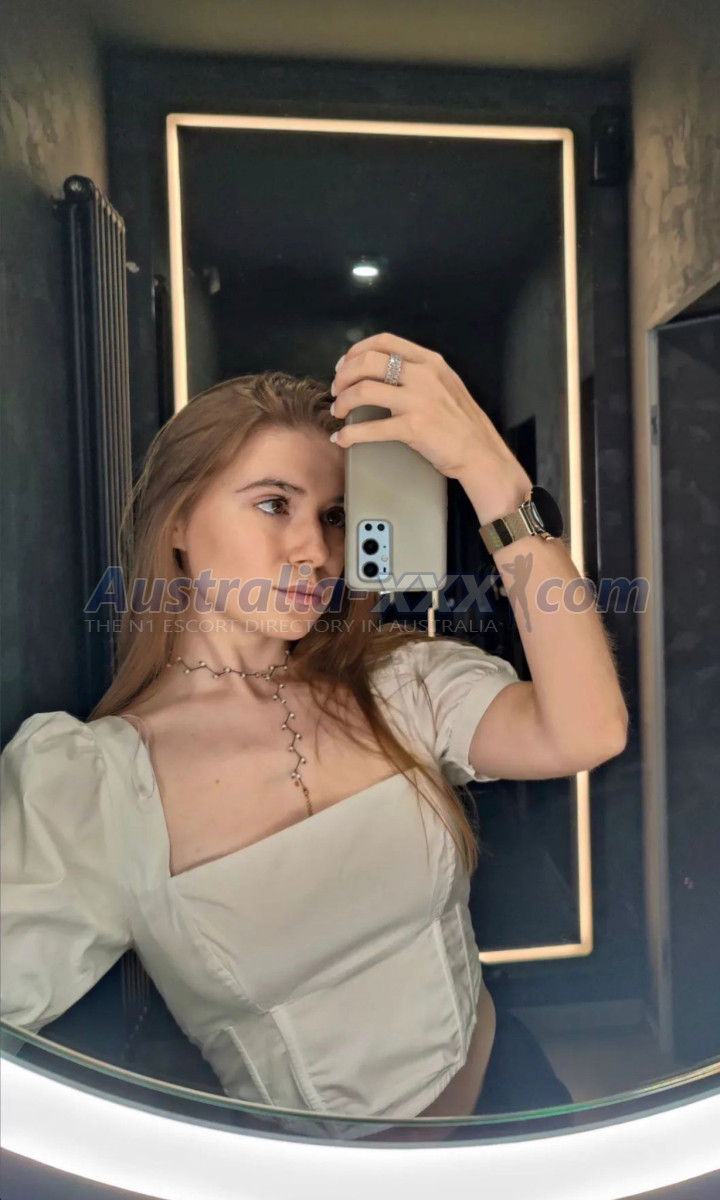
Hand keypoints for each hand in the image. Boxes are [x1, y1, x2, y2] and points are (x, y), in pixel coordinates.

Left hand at [330, 331, 526, 485]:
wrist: (481, 453)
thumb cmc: (461, 422)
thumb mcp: (445, 385)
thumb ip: (418, 373)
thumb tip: (382, 372)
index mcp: (430, 361)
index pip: (384, 341)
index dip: (356, 351)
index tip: (344, 365)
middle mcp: (424, 375)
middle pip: (368, 362)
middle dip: (344, 376)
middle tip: (336, 390)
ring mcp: (419, 401)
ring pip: (364, 390)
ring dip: (343, 401)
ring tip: (337, 412)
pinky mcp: (413, 427)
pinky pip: (370, 428)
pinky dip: (349, 434)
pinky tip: (342, 439)